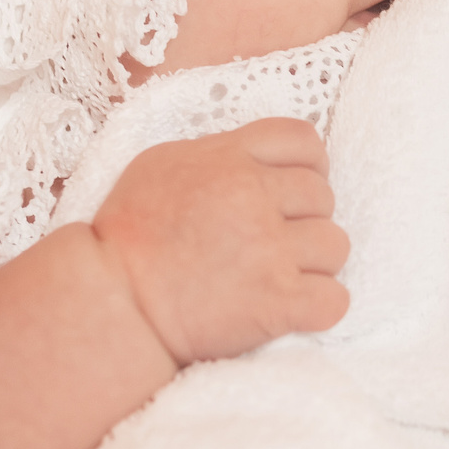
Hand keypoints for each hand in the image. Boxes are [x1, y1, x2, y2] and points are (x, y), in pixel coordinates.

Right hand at [93, 118, 350, 363]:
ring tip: (281, 277)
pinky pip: (334, 299)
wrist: (112, 300)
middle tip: (275, 243)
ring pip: (335, 245)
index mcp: (229, 158)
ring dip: (315, 264)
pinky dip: (321, 306)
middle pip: (323, 196)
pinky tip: (294, 308)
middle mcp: (255, 196)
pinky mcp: (277, 302)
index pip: (303, 140)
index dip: (308, 166)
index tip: (293, 192)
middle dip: (306, 220)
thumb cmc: (125, 235)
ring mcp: (269, 250)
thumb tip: (250, 158)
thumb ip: (215, 154)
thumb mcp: (160, 164)